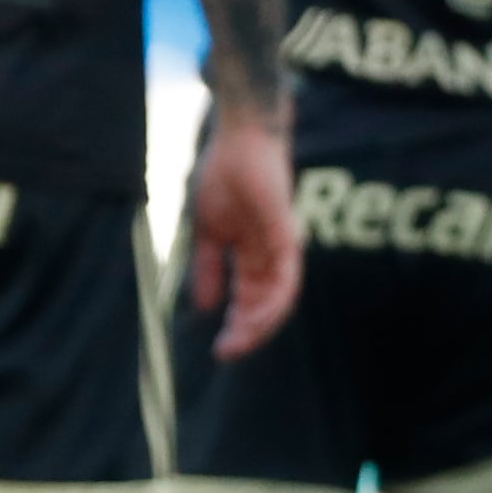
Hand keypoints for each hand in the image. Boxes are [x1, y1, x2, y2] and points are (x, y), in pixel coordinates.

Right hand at [184, 107, 303, 361]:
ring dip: (261, 324)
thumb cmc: (223, 176)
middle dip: (248, 333)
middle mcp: (271, 256)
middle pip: (266, 306)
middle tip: (228, 353)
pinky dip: (274, 301)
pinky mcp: (286, 234)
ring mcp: (281, 246)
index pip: (249, 301)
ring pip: (279, 298)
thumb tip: (205, 308)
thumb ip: (208, 269)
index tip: (220, 351)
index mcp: (252, 256)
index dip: (237, 327)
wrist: (237, 139)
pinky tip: (256, 317)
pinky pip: (286, 277)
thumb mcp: (207, 231)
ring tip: (240, 341)